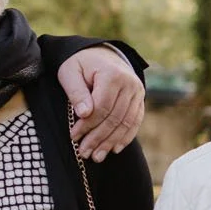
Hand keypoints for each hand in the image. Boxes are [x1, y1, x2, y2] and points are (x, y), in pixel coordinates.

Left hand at [60, 46, 145, 161]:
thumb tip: (84, 114)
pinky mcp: (140, 98)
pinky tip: (114, 149)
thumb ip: (76, 92)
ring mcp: (137, 91)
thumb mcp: (70, 72)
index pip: (101, 107)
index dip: (87, 125)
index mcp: (112, 75)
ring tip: (96, 156)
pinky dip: (126, 136)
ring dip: (110, 142)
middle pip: (114, 118)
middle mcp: (129, 83)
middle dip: (98, 138)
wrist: (101, 53)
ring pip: (125, 122)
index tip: (74, 136)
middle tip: (84, 152)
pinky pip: (135, 121)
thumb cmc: (81, 64)